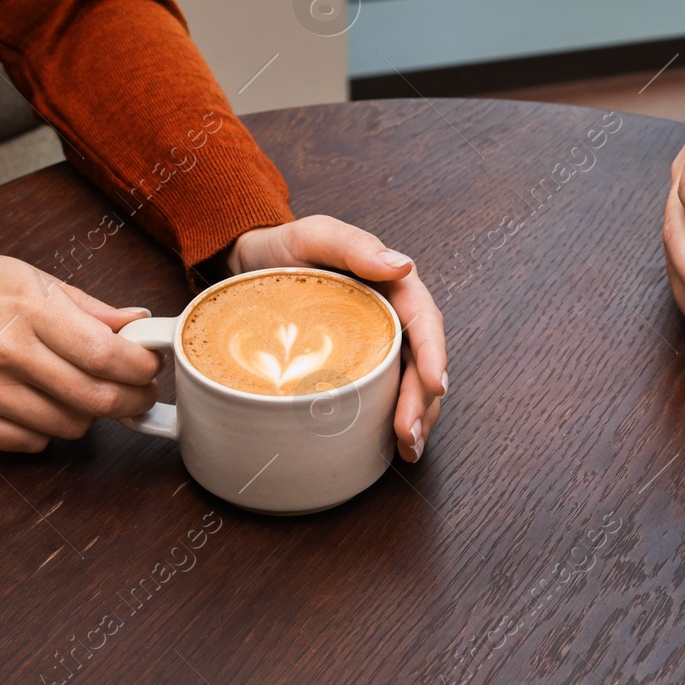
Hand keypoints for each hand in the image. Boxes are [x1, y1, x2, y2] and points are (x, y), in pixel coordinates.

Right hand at [0, 252, 161, 451]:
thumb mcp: (28, 277)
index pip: (105, 354)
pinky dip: (46, 431)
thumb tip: (138, 322)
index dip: (141, 369)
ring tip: (84, 395)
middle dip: (130, 401)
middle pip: (94, 399)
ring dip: (88, 416)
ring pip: (66, 426)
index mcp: (30, 309)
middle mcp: (7, 352)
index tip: (151, 368)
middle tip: (138, 394)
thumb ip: (87, 307)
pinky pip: (27, 443)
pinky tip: (43, 407)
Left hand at [228, 215, 446, 462]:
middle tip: (410, 433)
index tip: (436, 385)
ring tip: (408, 448)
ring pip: (409, 382)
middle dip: (423, 400)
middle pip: (420, 361)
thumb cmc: (283, 248)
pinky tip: (392, 446)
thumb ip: (354, 246)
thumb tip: (404, 266)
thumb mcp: (315, 235)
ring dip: (416, 417)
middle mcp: (391, 317)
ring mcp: (376, 344)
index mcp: (392, 285)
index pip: (424, 321)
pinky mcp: (357, 365)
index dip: (434, 354)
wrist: (249, 265)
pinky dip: (390, 420)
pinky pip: (382, 393)